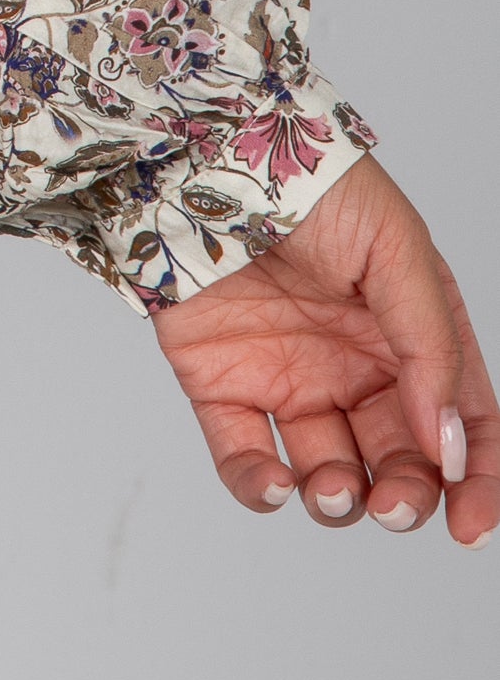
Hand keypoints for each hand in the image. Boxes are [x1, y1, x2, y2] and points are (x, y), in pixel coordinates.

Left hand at [150, 151, 493, 545]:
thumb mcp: (396, 249)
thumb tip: (448, 439)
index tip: (469, 525)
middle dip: (404, 497)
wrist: (206, 153)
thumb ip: (429, 345)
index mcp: (406, 336)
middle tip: (393, 503)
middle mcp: (352, 367)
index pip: (458, 422)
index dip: (474, 477)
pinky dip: (259, 487)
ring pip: (328, 473)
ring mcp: (288, 379)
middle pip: (397, 459)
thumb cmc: (312, 185)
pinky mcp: (221, 385)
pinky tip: (275, 484)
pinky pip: (244, 457)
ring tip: (333, 487)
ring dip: (338, 500)